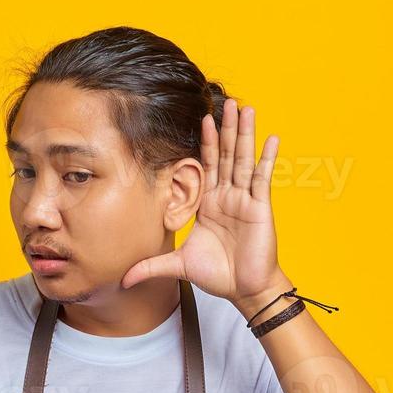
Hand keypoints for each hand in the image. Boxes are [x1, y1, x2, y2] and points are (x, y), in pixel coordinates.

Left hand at [120, 98, 290, 316]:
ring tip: (246, 108)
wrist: (245, 291)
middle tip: (227, 101)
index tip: (202, 119)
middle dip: (226, 128)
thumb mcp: (178, 266)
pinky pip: (263, 178)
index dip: (205, 142)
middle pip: (226, 155)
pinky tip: (271, 138)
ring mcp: (245, 200)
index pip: (206, 165)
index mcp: (210, 203)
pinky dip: (267, 158)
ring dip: (245, 133)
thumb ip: (151, 267)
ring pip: (243, 159)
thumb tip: (122, 279)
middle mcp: (228, 196)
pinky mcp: (260, 207)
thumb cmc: (219, 276)